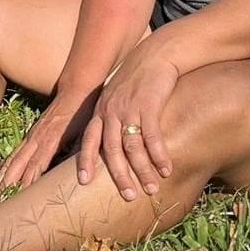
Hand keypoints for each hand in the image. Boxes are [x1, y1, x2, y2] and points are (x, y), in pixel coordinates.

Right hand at [0, 87, 98, 193]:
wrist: (77, 88)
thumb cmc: (84, 113)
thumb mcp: (86, 133)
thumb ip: (82, 153)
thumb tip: (83, 176)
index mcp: (51, 138)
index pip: (37, 164)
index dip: (28, 181)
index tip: (21, 198)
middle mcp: (38, 137)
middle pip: (19, 163)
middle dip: (9, 182)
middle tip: (0, 201)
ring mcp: (33, 135)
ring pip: (15, 158)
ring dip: (4, 176)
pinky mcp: (32, 133)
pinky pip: (17, 152)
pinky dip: (8, 165)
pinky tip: (4, 176)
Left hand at [77, 42, 180, 199]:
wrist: (157, 54)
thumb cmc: (138, 79)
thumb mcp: (118, 96)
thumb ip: (112, 117)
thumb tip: (112, 143)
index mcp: (102, 110)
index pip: (90, 139)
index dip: (86, 160)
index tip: (83, 181)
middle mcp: (112, 111)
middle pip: (112, 149)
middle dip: (119, 175)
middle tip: (128, 196)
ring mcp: (130, 108)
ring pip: (133, 147)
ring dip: (143, 170)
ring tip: (151, 188)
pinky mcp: (149, 105)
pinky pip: (153, 136)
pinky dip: (159, 155)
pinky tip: (166, 169)